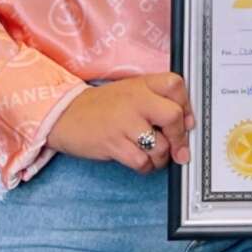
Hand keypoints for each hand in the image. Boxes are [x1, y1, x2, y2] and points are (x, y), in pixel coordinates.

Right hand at [47, 74, 194, 173]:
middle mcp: (135, 100)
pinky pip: (142, 161)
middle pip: (173, 117)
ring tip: (153, 155)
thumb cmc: (102, 107)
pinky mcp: (113, 143)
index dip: (187, 106)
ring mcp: (124, 122)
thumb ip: (156, 101)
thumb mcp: (130, 93)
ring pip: (161, 146)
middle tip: (179, 149)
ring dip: (161, 158)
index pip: (175, 85)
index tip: (187, 121)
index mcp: (142, 84)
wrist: (65, 115)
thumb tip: (186, 124)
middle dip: (180, 138)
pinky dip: (145, 167)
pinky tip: (138, 161)